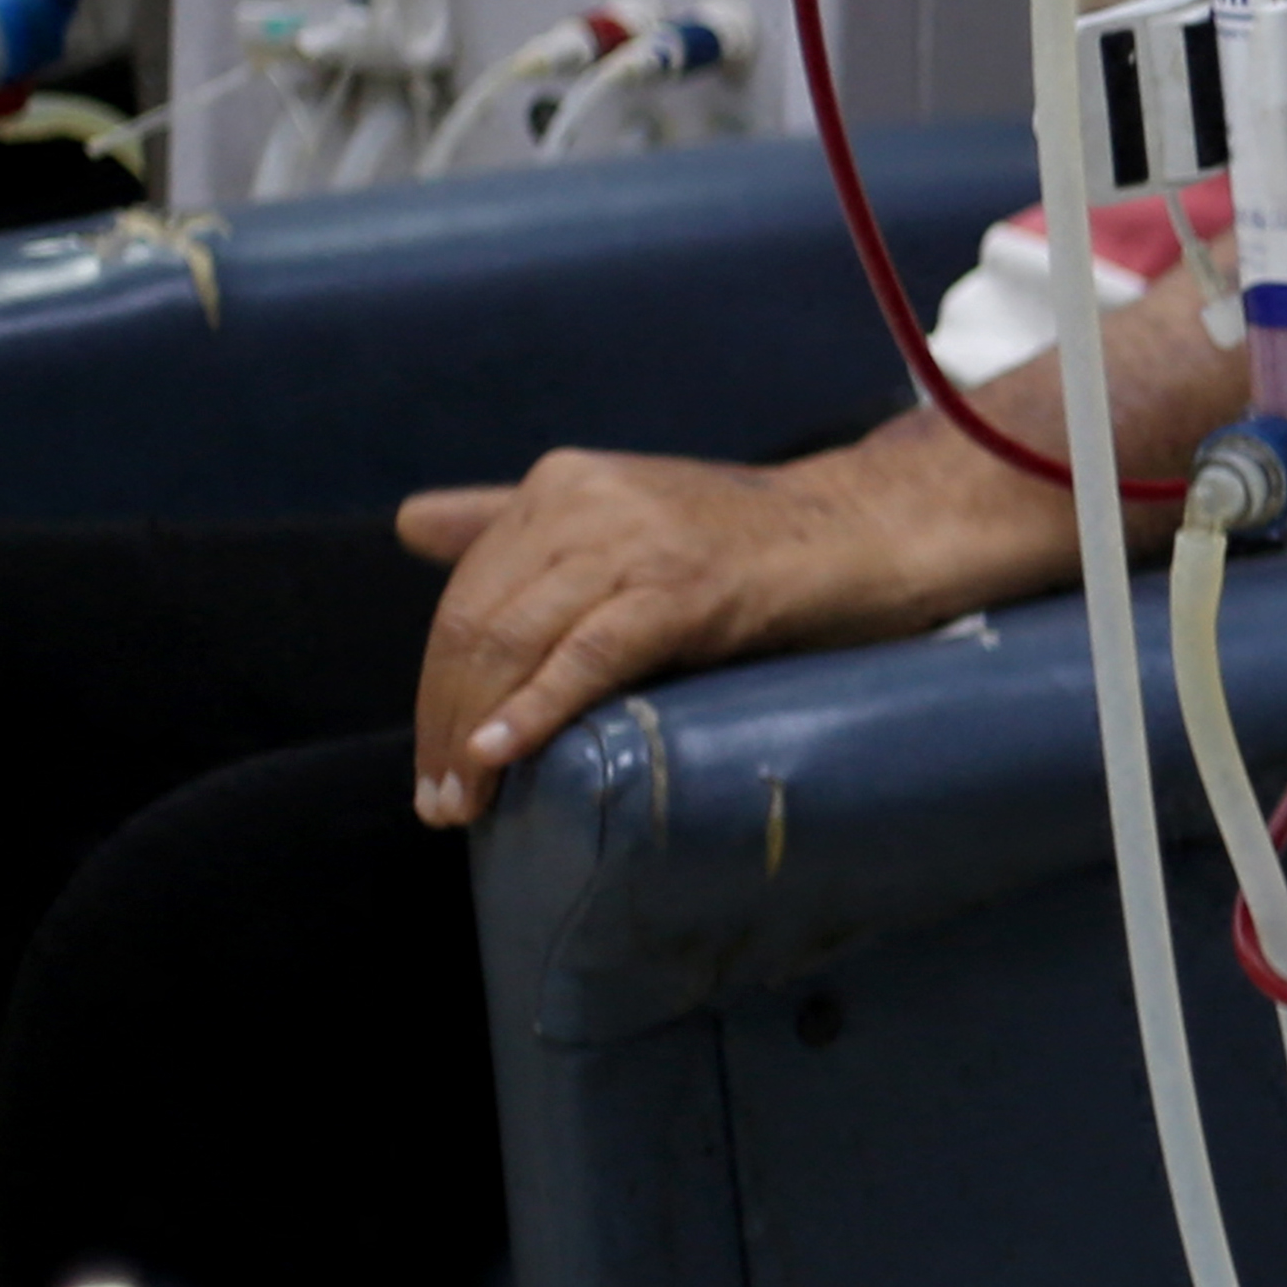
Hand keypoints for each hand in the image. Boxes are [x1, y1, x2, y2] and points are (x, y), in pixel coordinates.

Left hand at [393, 437, 1059, 822]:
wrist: (876, 531)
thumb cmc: (754, 544)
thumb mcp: (627, 518)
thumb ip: (519, 522)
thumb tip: (411, 525)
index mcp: (563, 484)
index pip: (465, 595)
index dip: (434, 686)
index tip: (435, 764)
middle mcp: (585, 499)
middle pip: (475, 622)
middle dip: (442, 720)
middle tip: (441, 803)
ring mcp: (637, 539)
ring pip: (515, 639)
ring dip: (473, 732)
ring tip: (466, 803)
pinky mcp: (686, 586)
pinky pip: (587, 652)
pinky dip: (534, 708)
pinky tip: (502, 754)